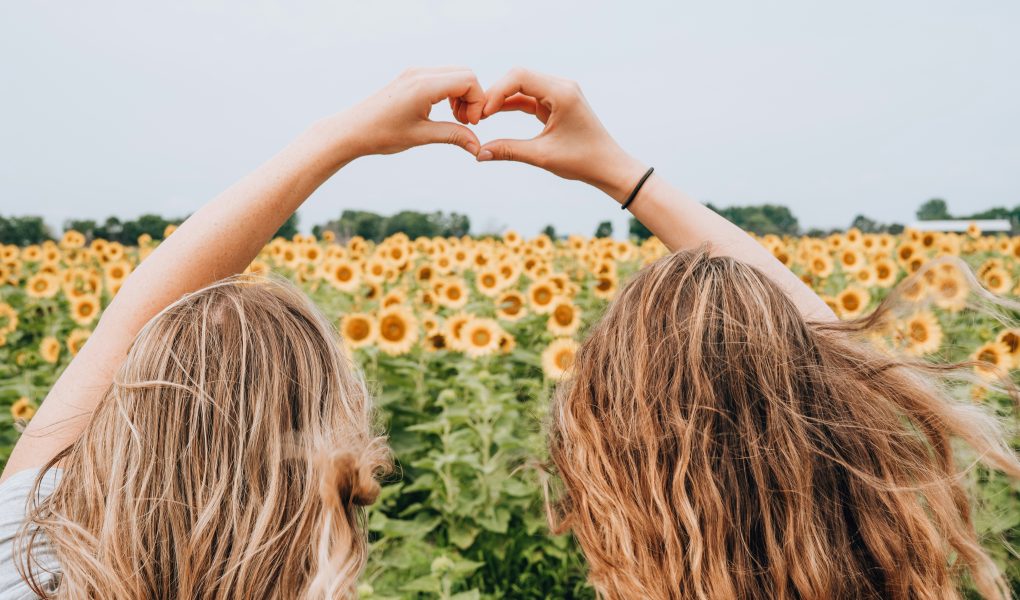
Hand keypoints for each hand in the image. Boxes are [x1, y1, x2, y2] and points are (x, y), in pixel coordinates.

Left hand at [323, 66, 485, 159]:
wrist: (352, 130)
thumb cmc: (381, 134)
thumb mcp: (421, 136)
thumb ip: (453, 136)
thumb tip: (478, 147)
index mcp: (424, 85)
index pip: (468, 81)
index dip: (477, 102)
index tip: (470, 124)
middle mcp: (421, 73)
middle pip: (465, 74)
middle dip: (472, 98)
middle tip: (464, 122)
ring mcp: (415, 73)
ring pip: (455, 74)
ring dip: (462, 96)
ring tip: (455, 120)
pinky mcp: (411, 77)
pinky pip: (442, 77)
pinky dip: (450, 93)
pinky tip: (444, 112)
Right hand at [475, 67, 647, 202]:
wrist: (608, 166)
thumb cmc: (583, 161)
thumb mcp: (542, 156)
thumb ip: (509, 151)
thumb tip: (479, 154)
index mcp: (562, 93)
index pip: (520, 77)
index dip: (496, 92)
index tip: (481, 113)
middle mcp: (562, 86)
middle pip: (519, 77)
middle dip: (495, 93)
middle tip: (476, 115)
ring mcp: (559, 92)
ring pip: (522, 86)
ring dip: (501, 99)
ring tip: (481, 116)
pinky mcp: (556, 102)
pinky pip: (529, 98)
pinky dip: (511, 105)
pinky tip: (493, 115)